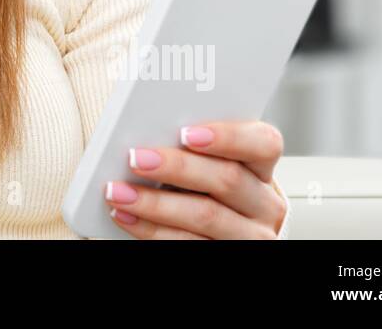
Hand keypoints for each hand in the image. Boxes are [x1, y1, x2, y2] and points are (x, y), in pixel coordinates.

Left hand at [103, 119, 286, 238]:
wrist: (216, 232)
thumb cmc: (205, 186)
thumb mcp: (209, 163)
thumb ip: (191, 146)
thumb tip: (149, 127)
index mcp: (261, 167)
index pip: (264, 143)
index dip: (228, 136)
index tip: (186, 133)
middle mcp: (264, 203)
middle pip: (228, 179)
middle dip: (177, 166)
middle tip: (136, 158)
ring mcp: (249, 235)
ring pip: (205, 215)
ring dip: (154, 203)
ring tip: (117, 191)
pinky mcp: (225, 255)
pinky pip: (187, 242)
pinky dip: (149, 229)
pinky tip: (124, 214)